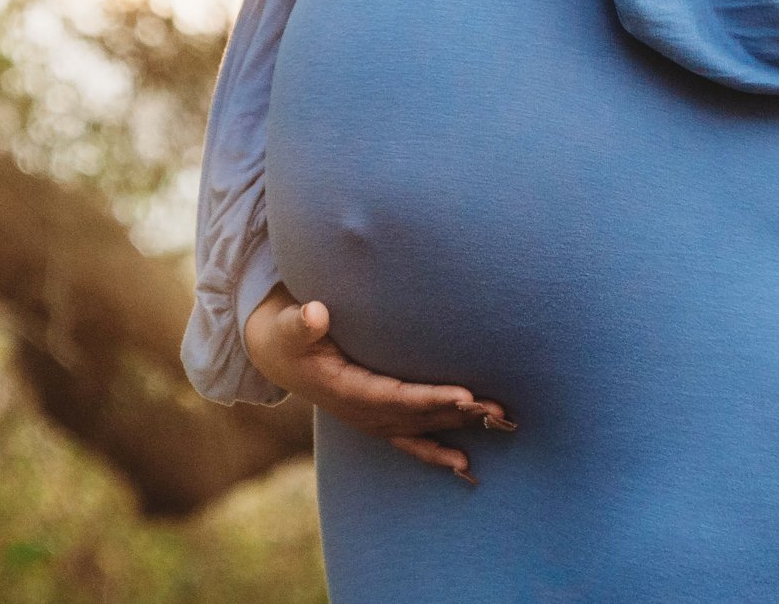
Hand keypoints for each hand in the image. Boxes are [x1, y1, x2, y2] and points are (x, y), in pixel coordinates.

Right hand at [245, 284, 515, 482]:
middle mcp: (360, 411)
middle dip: (457, 413)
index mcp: (343, 388)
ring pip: (421, 428)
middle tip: (497, 408)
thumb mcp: (287, 327)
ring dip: (459, 427)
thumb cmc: (288, 335)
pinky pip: (412, 439)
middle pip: (416, 416)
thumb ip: (299, 322)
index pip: (394, 396)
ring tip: (498, 424)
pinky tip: (466, 465)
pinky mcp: (378, 417)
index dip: (429, 398)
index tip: (464, 395)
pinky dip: (437, 451)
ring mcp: (370, 418)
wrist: (279, 357)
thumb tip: (314, 314)